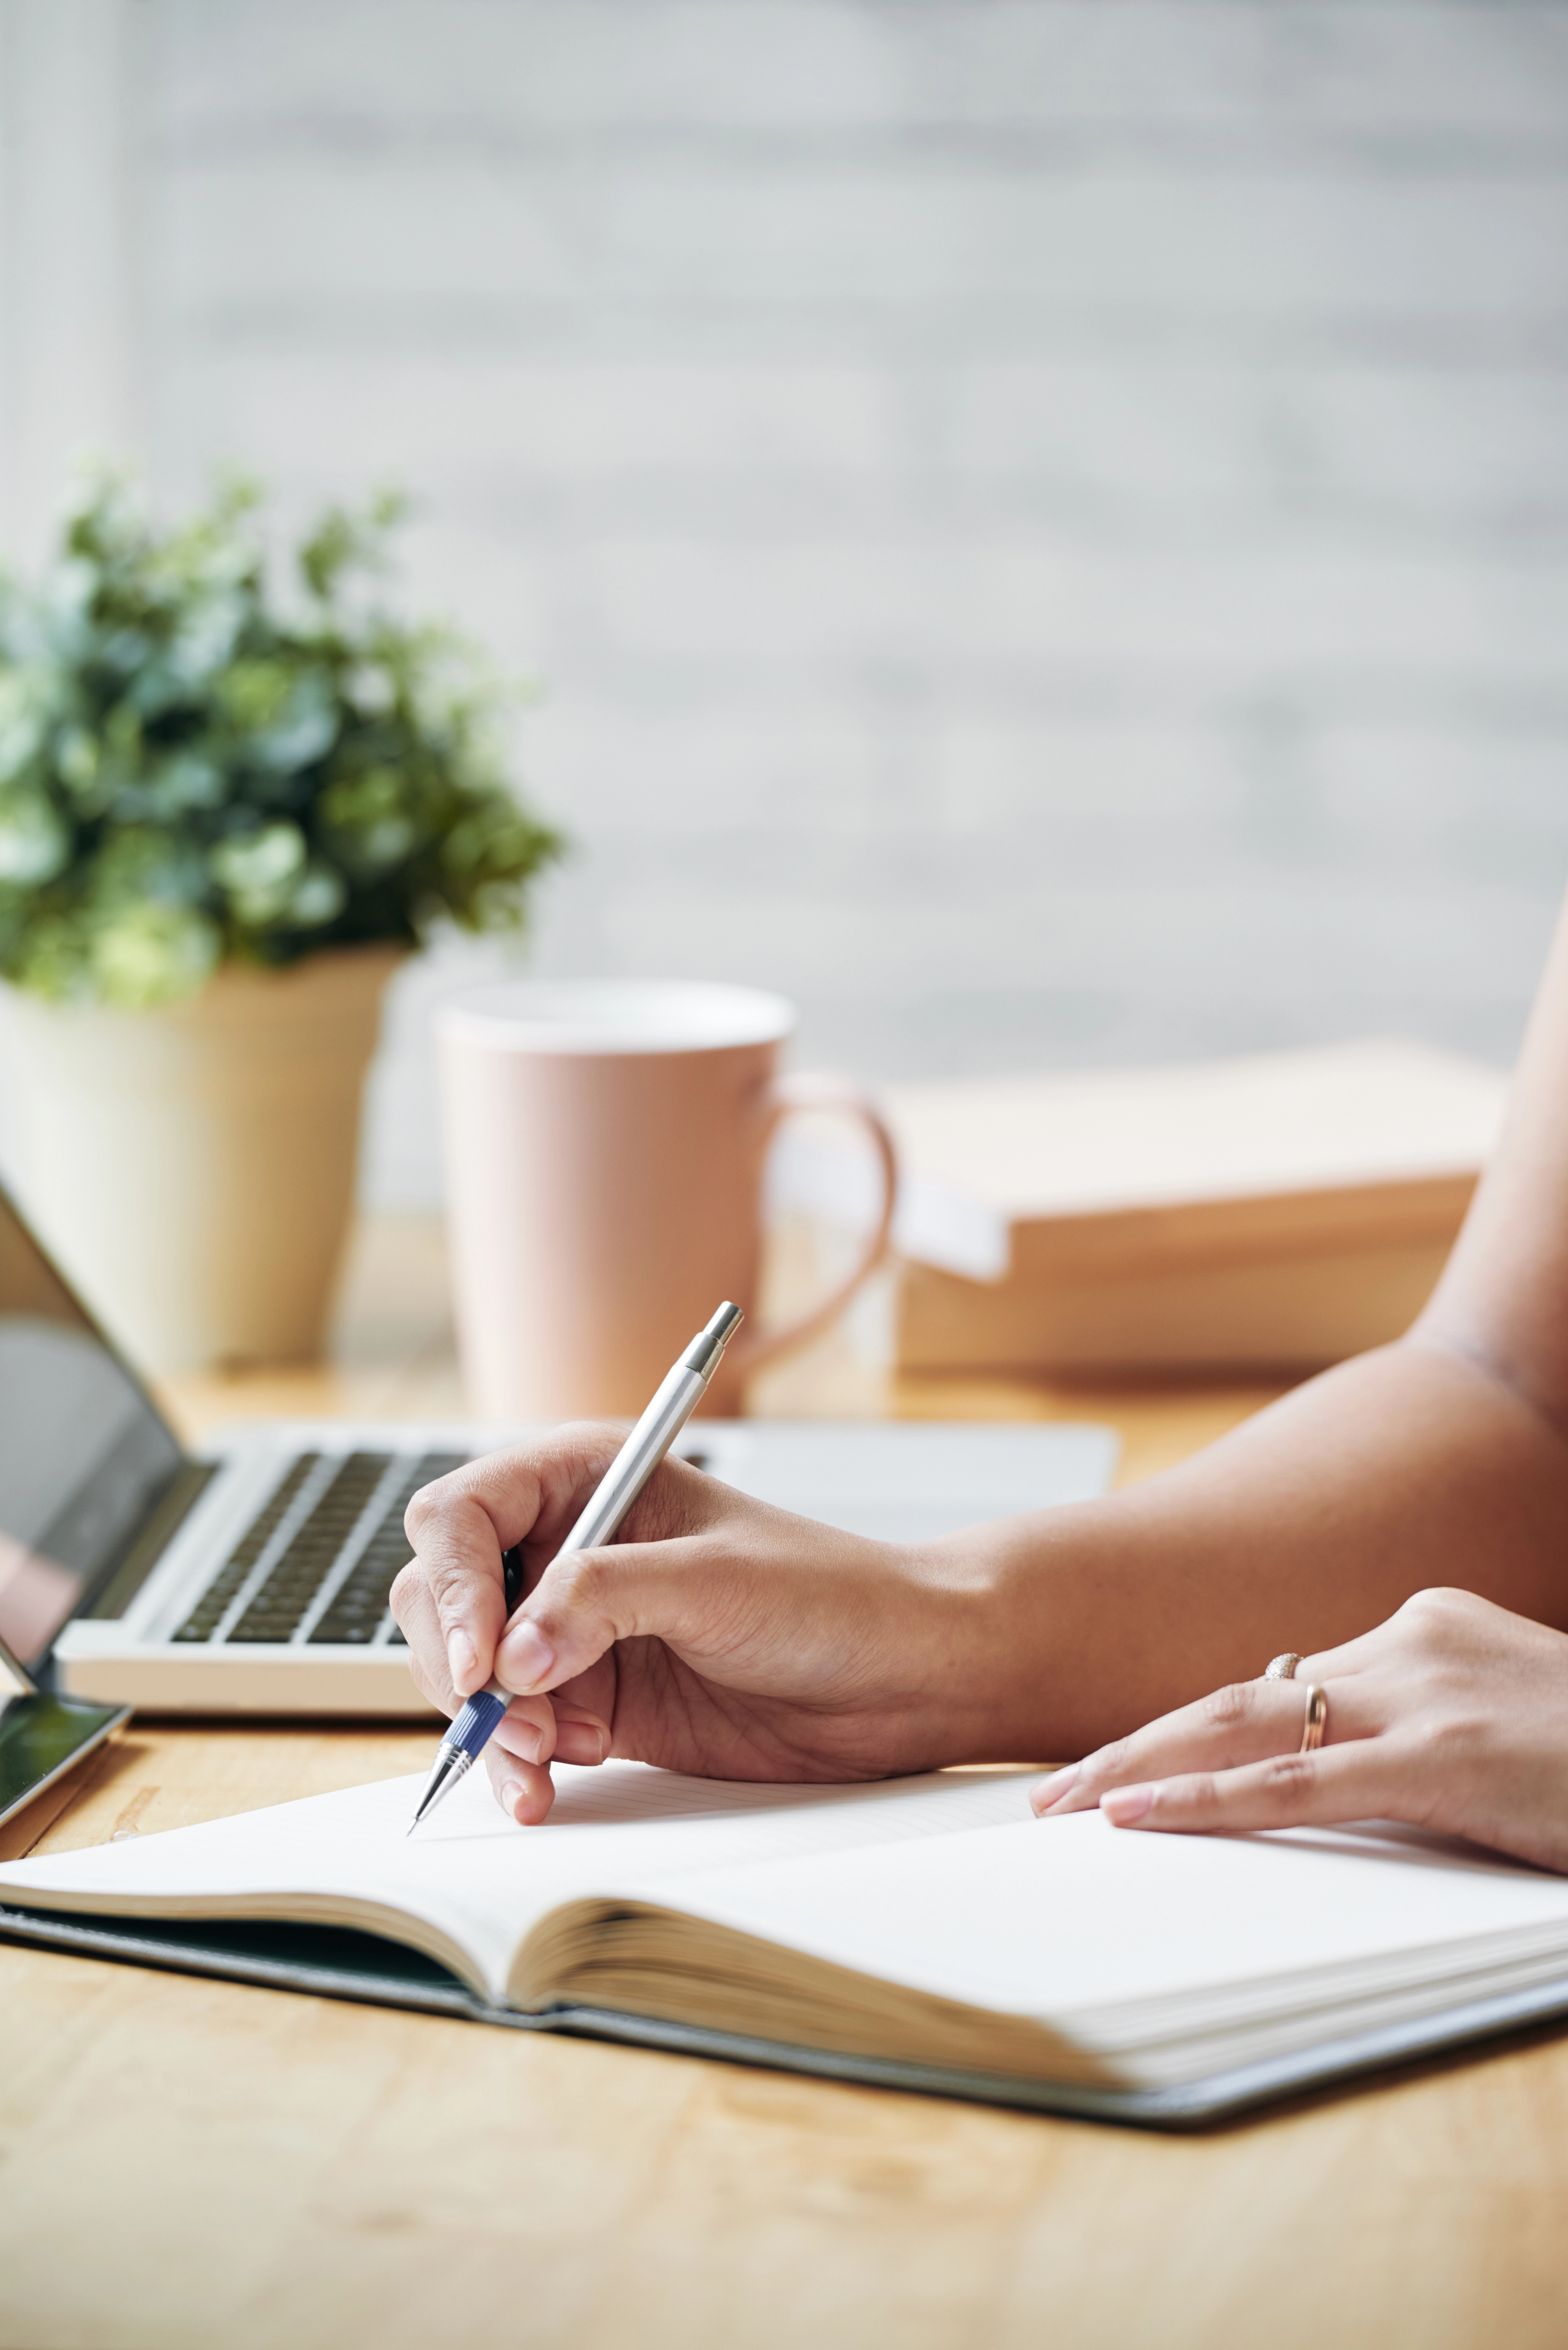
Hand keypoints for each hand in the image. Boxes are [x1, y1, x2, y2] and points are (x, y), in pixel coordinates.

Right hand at [390, 1426, 1005, 1824]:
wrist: (902, 1678)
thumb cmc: (831, 1595)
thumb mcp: (715, 1581)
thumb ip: (604, 1600)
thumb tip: (512, 1653)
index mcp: (586, 1479)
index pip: (463, 1517)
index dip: (455, 1584)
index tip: (486, 1658)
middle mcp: (566, 1550)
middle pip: (443, 1597)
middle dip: (462, 1664)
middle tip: (511, 1719)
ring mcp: (573, 1631)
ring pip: (468, 1674)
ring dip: (488, 1726)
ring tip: (542, 1763)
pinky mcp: (593, 1702)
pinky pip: (516, 1734)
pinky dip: (514, 1767)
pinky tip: (541, 1790)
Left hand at [1032, 1588, 1567, 1874]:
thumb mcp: (1490, 1720)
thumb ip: (1404, 1721)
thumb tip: (1310, 1734)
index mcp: (1417, 1628)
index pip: (1274, 1680)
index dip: (1184, 1726)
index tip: (1116, 1762)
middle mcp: (1407, 1642)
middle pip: (1235, 1691)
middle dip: (1132, 1742)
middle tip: (1048, 1790)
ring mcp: (1425, 1694)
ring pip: (1246, 1725)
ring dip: (1141, 1768)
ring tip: (1062, 1807)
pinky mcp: (1445, 1759)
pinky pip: (1299, 1783)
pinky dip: (1208, 1801)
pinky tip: (1138, 1818)